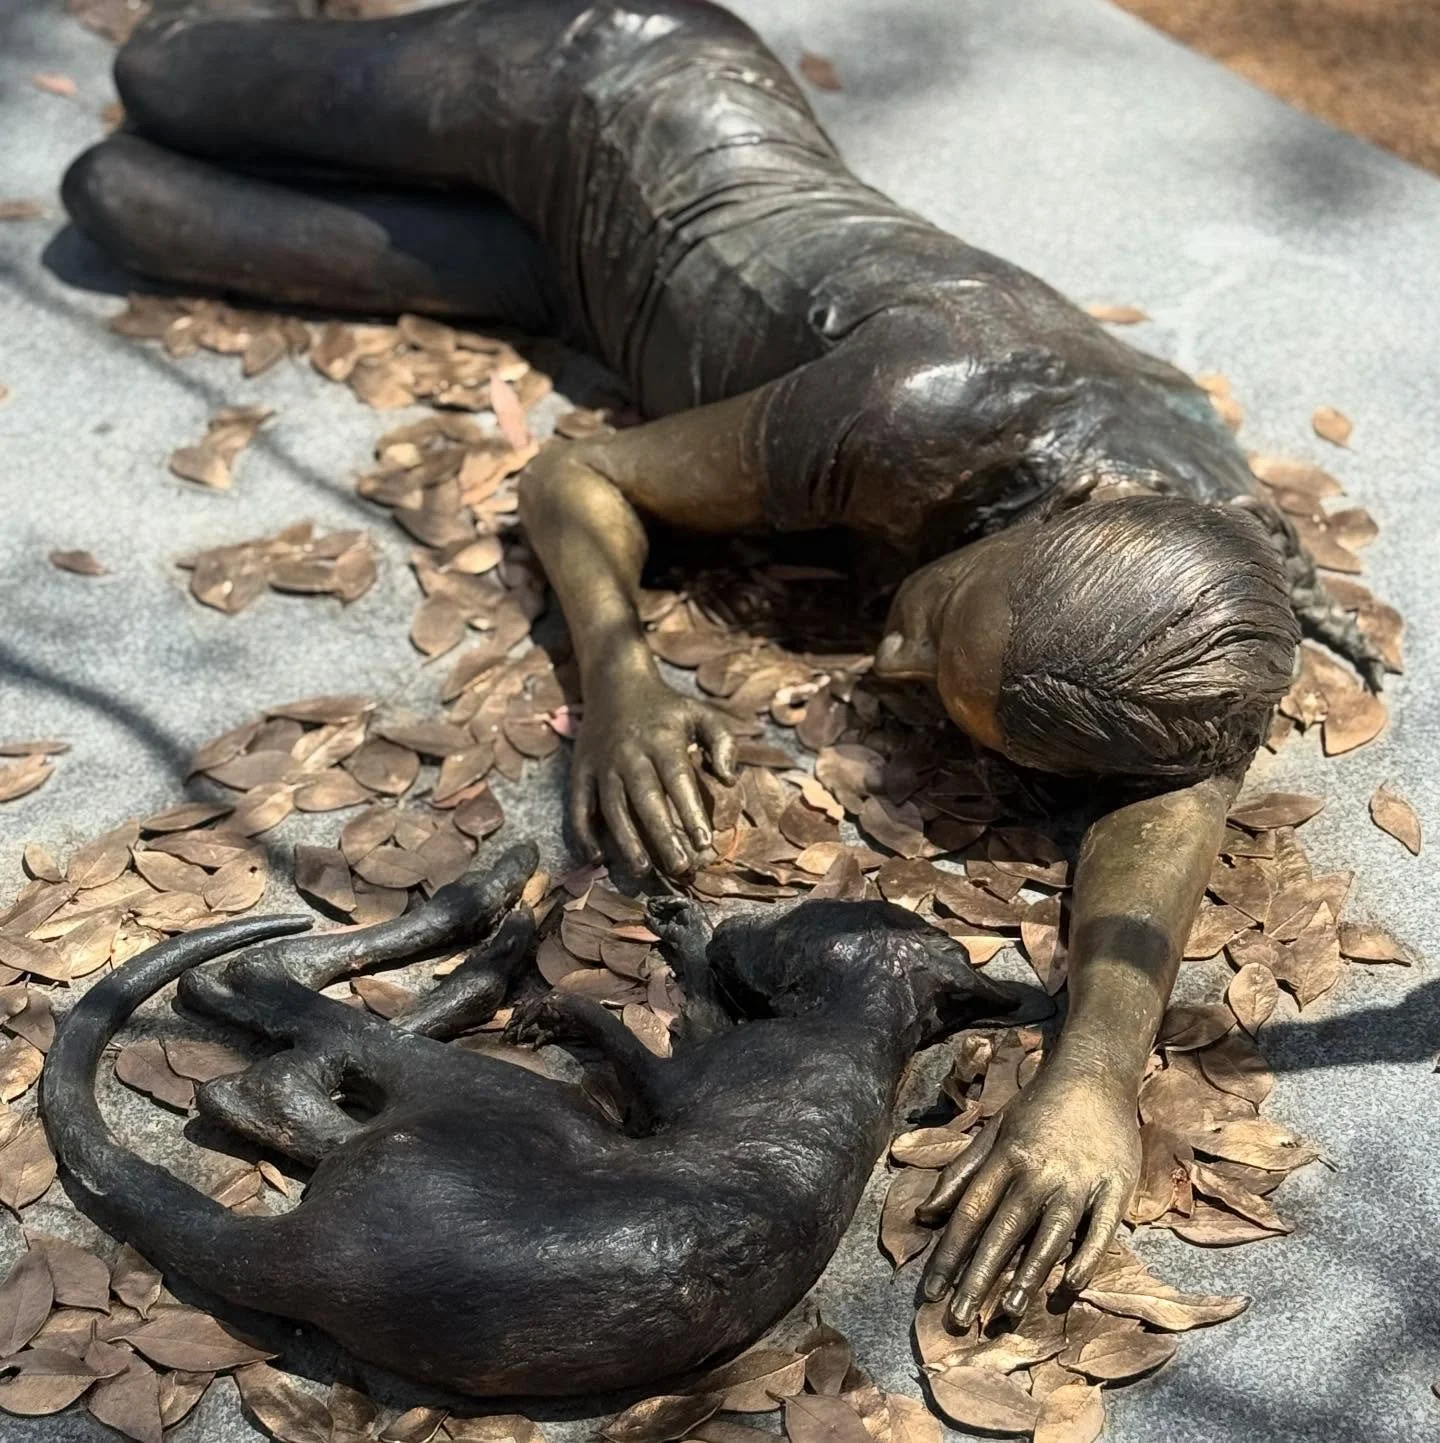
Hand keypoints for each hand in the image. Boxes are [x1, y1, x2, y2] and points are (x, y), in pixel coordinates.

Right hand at [570, 670, 736, 876]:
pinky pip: (579, 805)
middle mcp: (630, 753)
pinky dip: (583, 832)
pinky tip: (596, 857)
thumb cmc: (666, 707)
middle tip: (680, 867)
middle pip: (645, 799)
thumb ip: (723, 742)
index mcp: (661, 739)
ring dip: (626, 841)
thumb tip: (730, 780)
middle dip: (662, 836)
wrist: (615, 681)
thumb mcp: (700, 713)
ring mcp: (602, 763)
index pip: (677, 779)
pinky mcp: (580, 770)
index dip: (690, 811)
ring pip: (612, 807)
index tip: (705, 841)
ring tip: (642, 870)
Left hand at [916, 1067, 1139, 1326]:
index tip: (931, 1291)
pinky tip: (1070, 1285)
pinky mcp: (1114, 1187)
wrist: (1094, 1075)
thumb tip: (925, 1215)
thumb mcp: (993, 1131)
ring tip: (1009, 1312)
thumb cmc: (1038, 1107)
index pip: (970, 1212)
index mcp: (1005, 1157)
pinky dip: (1085, 1258)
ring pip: (1049, 1236)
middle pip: (1003, 1231)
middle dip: (979, 1277)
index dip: (948, 1253)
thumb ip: (960, 1173)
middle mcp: (1037, 1172)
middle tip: (959, 1319)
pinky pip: (1099, 1230)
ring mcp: (1077, 1181)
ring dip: (1028, 1276)